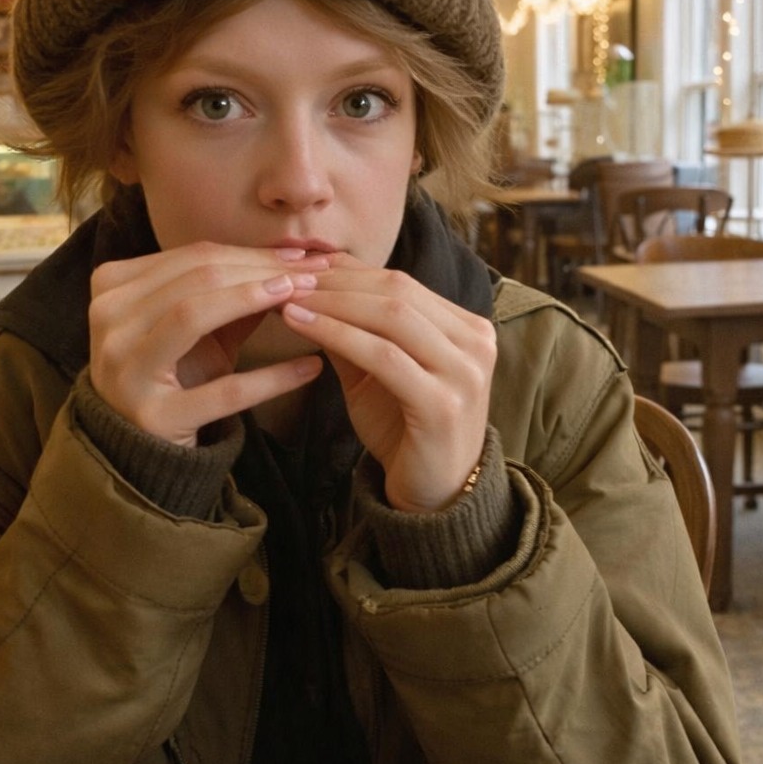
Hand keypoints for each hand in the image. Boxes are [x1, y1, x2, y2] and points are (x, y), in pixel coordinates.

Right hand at [88, 242, 325, 445]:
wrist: (140, 449)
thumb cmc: (172, 377)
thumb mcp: (196, 330)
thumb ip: (230, 296)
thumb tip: (288, 263)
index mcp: (112, 287)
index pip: (191, 258)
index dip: (250, 253)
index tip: (300, 256)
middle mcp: (108, 320)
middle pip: (196, 278)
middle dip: (260, 271)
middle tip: (312, 273)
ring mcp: (125, 369)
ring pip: (193, 314)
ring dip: (256, 300)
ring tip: (304, 298)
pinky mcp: (154, 417)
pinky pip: (223, 391)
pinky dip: (272, 378)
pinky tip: (310, 368)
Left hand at [282, 256, 495, 511]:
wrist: (434, 496)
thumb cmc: (406, 431)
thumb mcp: (379, 373)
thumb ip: (355, 332)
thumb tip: (308, 287)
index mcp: (468, 328)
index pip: (402, 282)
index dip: (347, 270)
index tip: (298, 267)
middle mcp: (476, 342)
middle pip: (398, 290)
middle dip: (336, 282)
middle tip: (286, 278)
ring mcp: (465, 372)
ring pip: (391, 316)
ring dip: (332, 303)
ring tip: (287, 299)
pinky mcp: (444, 404)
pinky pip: (383, 356)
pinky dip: (337, 334)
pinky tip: (301, 326)